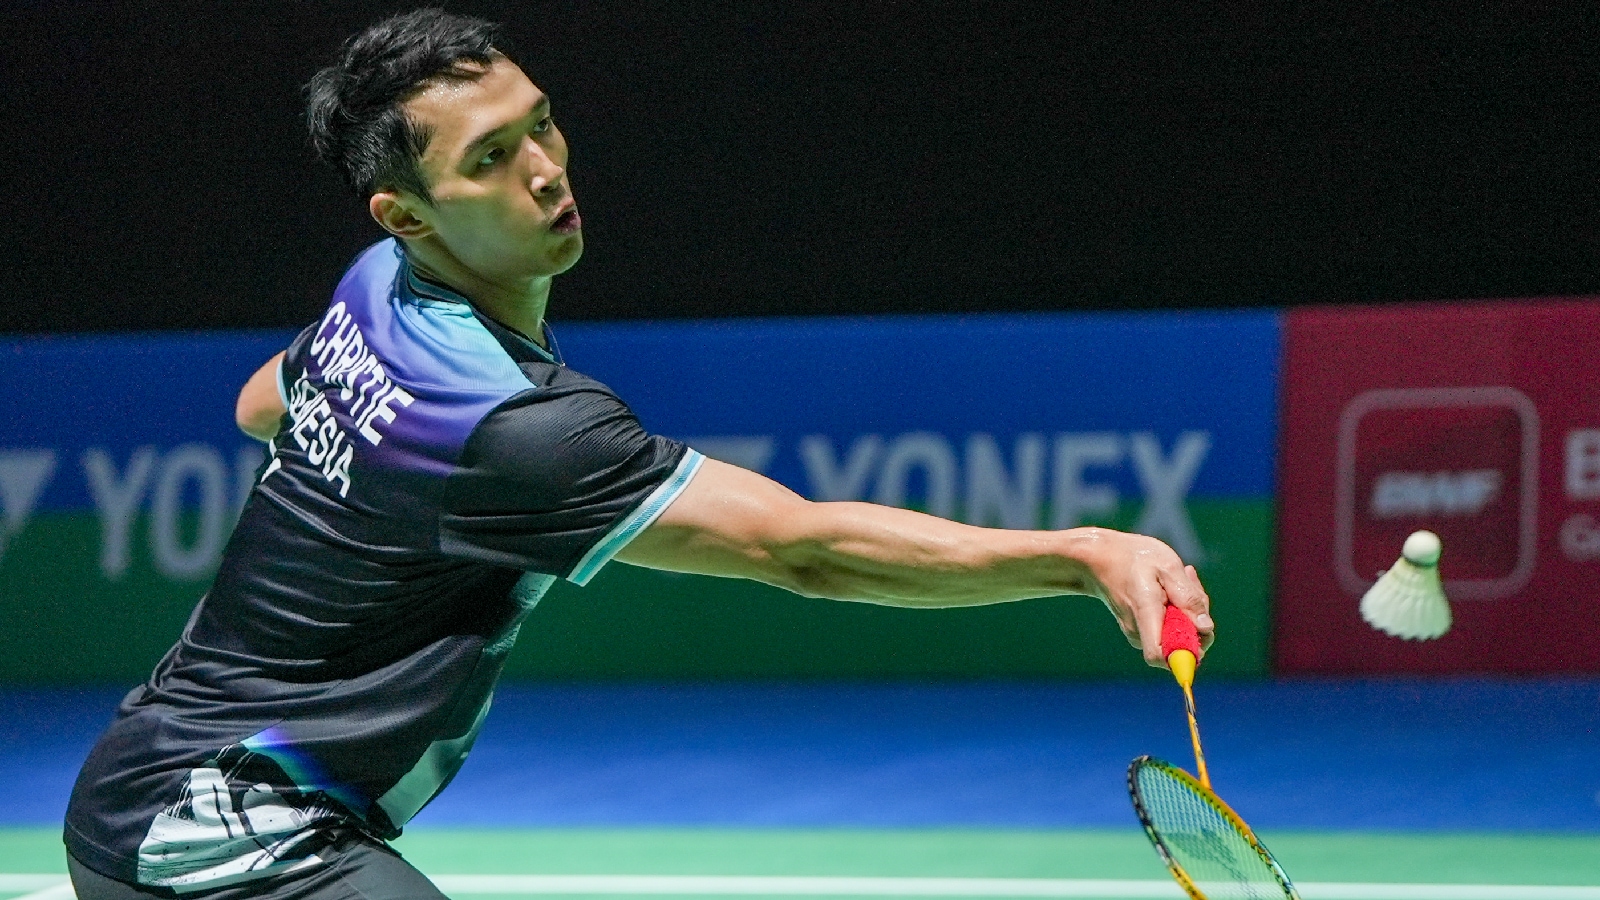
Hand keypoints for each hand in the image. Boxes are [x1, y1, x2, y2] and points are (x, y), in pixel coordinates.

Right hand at [1070, 529, 1212, 667]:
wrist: (1101, 558)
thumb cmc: (1134, 558)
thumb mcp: (1168, 566)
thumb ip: (1188, 597)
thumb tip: (1206, 628)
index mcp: (1145, 614)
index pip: (1161, 655)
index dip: (1186, 653)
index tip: (1200, 631)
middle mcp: (1139, 631)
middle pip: (1180, 645)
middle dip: (1197, 619)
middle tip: (1190, 583)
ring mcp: (1139, 633)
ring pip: (1178, 634)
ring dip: (1189, 610)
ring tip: (1180, 578)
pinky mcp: (1142, 630)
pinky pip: (1170, 627)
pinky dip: (1179, 609)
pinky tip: (1172, 585)